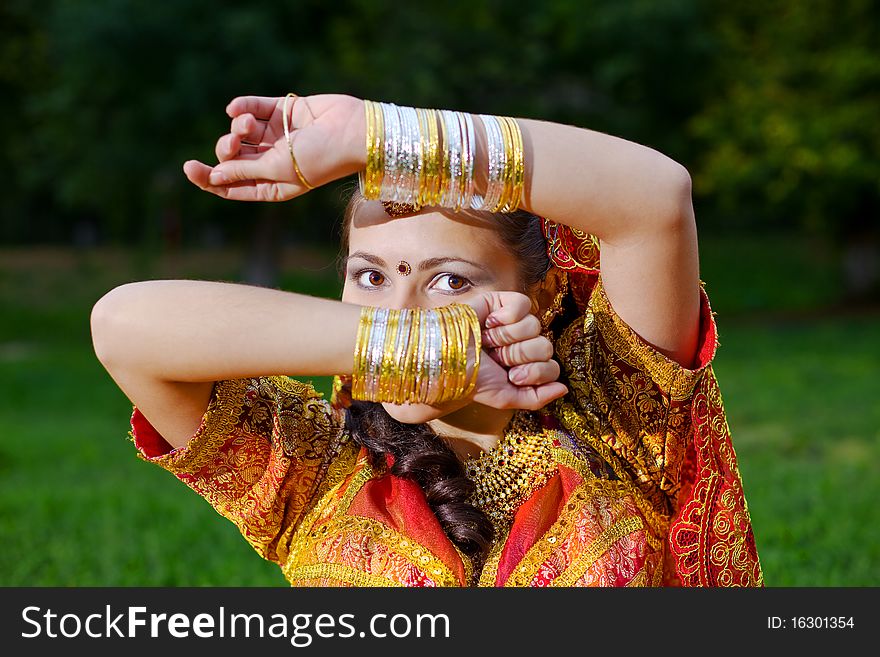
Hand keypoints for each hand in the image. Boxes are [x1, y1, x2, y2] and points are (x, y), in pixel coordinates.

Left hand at [182, 94, 365, 201]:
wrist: (352, 131)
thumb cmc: (320, 158)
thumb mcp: (277, 170)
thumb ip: (244, 171)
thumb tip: (213, 176)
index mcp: (272, 186)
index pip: (232, 186)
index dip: (209, 179)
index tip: (189, 168)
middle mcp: (272, 162)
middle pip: (233, 158)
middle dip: (226, 149)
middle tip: (234, 142)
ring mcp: (277, 137)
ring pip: (241, 131)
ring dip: (238, 127)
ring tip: (249, 124)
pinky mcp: (282, 112)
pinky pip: (252, 108)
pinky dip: (241, 107)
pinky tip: (236, 109)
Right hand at [466, 291, 567, 410]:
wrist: (447, 359)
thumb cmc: (472, 379)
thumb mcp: (505, 398)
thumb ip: (537, 399)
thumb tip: (563, 389)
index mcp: (527, 364)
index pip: (552, 367)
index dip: (534, 373)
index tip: (510, 376)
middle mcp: (523, 342)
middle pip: (545, 346)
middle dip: (518, 356)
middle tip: (495, 357)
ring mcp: (515, 321)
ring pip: (534, 327)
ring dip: (506, 338)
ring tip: (487, 341)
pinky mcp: (504, 302)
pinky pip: (523, 305)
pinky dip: (506, 317)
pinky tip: (489, 324)